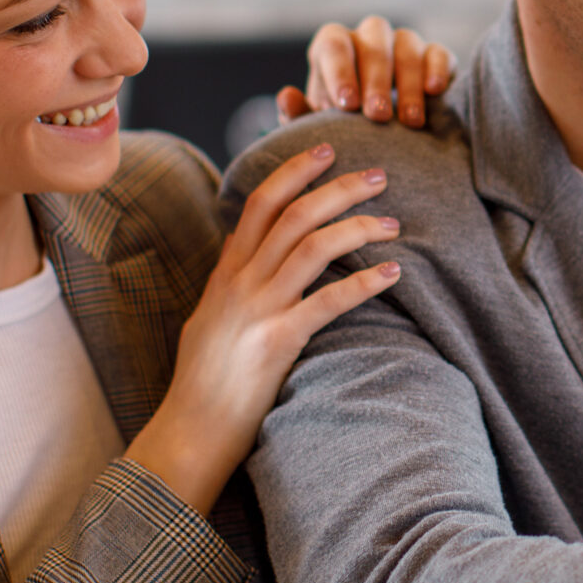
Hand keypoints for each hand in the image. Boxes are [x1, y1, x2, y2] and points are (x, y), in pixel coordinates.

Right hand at [124, 142, 399, 513]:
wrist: (189, 433)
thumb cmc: (203, 383)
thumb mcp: (208, 319)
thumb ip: (228, 282)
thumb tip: (240, 247)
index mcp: (225, 275)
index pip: (259, 204)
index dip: (293, 171)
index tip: (325, 149)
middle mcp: (239, 283)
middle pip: (292, 214)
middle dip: (337, 187)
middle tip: (378, 174)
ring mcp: (256, 310)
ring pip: (310, 246)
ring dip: (357, 226)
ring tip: (393, 222)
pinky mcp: (276, 343)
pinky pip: (326, 301)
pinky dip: (362, 282)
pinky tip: (392, 273)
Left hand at [280, 16, 455, 127]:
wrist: (380, 136)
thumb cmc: (341, 127)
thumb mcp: (316, 126)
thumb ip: (299, 116)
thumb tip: (286, 96)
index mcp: (333, 47)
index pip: (333, 43)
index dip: (340, 70)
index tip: (346, 105)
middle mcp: (368, 38)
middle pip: (373, 41)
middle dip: (376, 80)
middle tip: (377, 116)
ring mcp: (403, 43)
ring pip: (407, 44)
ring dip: (408, 82)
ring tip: (409, 122)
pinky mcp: (435, 55)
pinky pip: (439, 52)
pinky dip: (437, 69)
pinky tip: (434, 93)